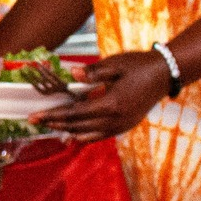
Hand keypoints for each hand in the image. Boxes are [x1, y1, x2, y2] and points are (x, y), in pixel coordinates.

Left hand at [31, 50, 169, 141]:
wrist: (166, 74)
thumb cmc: (139, 65)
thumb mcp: (115, 64)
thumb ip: (93, 72)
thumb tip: (72, 74)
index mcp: (111, 104)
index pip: (74, 113)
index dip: (53, 115)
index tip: (34, 116)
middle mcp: (116, 120)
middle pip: (78, 126)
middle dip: (55, 123)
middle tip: (35, 121)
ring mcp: (122, 125)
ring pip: (88, 134)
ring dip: (67, 131)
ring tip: (49, 128)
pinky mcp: (125, 126)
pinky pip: (101, 135)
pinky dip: (85, 136)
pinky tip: (73, 136)